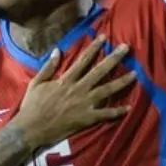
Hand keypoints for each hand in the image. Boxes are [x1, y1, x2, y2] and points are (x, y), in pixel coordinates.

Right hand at [14, 36, 135, 148]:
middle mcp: (78, 89)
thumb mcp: (36, 82)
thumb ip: (49, 67)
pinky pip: (105, 114)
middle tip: (126, 48)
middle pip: (99, 71)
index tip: (104, 37)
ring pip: (106, 90)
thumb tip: (58, 50)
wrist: (31, 128)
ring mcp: (84, 104)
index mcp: (66, 80)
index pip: (83, 60)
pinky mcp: (86, 118)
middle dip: (114, 58)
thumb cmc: (32, 105)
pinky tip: (128, 107)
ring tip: (135, 74)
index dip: (94, 47)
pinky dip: (117, 111)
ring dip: (121, 81)